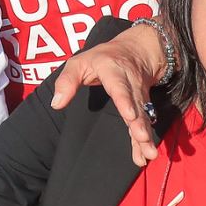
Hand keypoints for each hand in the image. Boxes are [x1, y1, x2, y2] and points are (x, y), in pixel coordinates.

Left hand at [51, 24, 167, 165]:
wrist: (136, 50)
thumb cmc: (101, 58)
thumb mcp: (79, 62)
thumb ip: (67, 81)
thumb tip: (56, 104)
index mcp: (112, 70)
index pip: (119, 85)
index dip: (125, 100)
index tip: (130, 115)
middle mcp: (129, 83)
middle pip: (136, 103)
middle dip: (140, 122)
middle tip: (143, 138)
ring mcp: (138, 95)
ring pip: (143, 115)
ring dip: (145, 136)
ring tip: (149, 153)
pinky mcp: (142, 106)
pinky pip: (144, 123)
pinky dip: (144, 140)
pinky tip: (145, 156)